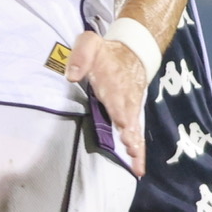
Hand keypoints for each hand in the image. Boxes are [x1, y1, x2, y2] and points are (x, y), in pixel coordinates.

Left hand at [64, 29, 149, 175]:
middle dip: (129, 132)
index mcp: (112, 81)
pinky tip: (139, 168)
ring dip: (136, 144)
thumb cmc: (106, 53)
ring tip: (136, 161)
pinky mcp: (133, 116)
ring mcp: (131, 108)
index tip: (121, 123)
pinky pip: (138, 135)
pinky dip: (140, 151)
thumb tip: (72, 75)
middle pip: (128, 116)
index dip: (119, 110)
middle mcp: (124, 98)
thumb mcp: (90, 43)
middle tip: (130, 147)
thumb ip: (81, 56)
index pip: (116, 97)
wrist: (133, 52)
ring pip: (134, 129)